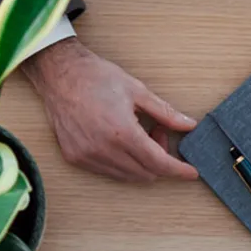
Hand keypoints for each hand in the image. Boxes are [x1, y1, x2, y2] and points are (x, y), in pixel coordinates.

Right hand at [16, 38, 198, 182]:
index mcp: (122, 132)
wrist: (59, 74)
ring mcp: (87, 156)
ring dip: (140, 162)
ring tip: (138, 133)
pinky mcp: (75, 157)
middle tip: (157, 132)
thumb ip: (165, 112)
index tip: (191, 172)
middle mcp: (104, 149)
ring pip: (127, 176)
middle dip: (159, 159)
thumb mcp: (137, 90)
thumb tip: (188, 125)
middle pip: (145, 173)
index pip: (158, 163)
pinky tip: (120, 140)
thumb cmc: (97, 77)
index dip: (178, 170)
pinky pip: (108, 171)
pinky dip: (121, 162)